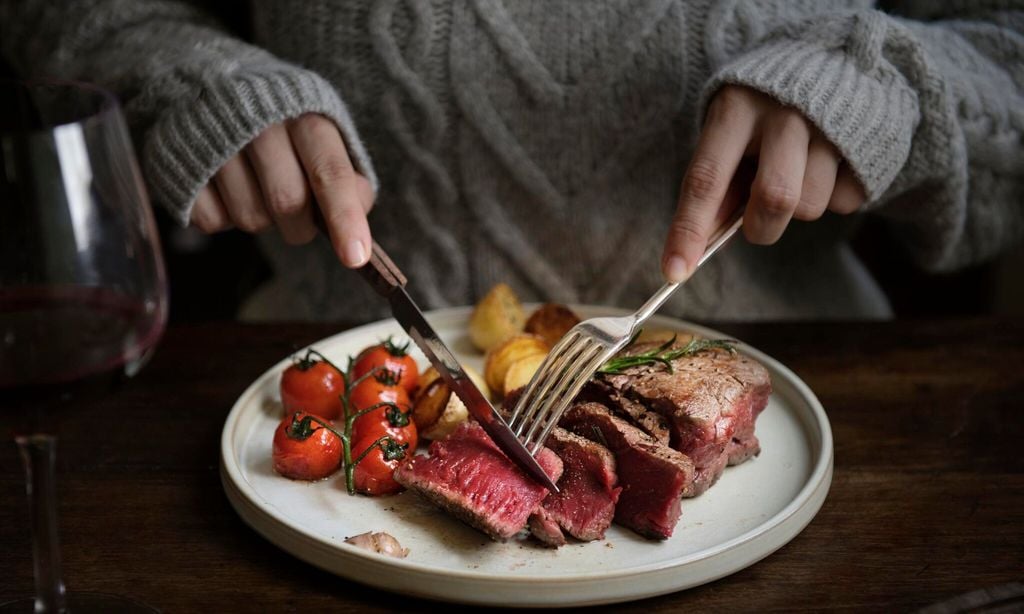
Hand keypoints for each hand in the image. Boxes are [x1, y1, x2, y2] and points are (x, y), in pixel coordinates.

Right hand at [190, 113, 373, 266]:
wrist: (208, 81)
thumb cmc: (281, 122)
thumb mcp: (323, 133)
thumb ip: (345, 174)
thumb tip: (357, 213)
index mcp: (303, 114)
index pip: (329, 172)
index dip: (344, 217)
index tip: (356, 257)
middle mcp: (258, 122)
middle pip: (288, 202)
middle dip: (300, 227)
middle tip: (298, 219)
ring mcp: (215, 141)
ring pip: (250, 218)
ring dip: (263, 221)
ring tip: (257, 190)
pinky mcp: (182, 162)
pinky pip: (213, 221)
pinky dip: (226, 218)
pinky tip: (227, 189)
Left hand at [661, 85, 865, 281]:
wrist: (832, 62)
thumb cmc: (763, 112)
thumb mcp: (730, 131)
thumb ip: (718, 181)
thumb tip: (703, 240)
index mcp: (736, 108)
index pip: (706, 179)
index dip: (689, 229)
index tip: (674, 272)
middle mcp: (785, 111)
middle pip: (774, 199)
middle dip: (762, 227)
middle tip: (757, 221)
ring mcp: (832, 124)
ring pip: (810, 206)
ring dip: (798, 209)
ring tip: (797, 172)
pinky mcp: (869, 140)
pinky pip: (845, 201)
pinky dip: (832, 197)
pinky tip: (827, 166)